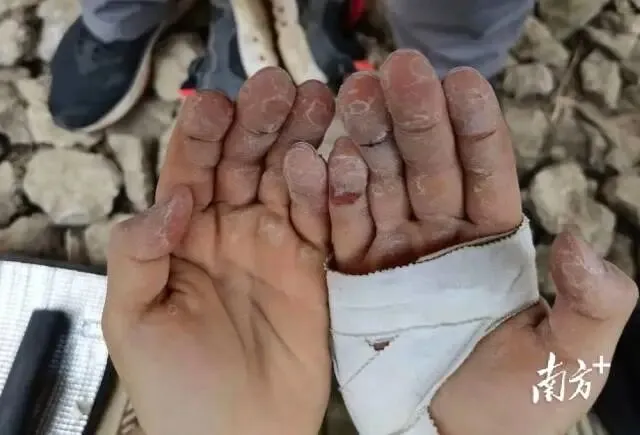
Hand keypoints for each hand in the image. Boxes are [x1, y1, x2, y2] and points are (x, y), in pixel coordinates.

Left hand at [102, 69, 334, 434]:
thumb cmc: (174, 387)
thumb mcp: (132, 320)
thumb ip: (139, 254)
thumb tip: (174, 200)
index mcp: (181, 237)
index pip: (190, 169)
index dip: (202, 134)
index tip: (217, 103)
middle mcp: (229, 231)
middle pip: (245, 162)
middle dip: (261, 123)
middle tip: (280, 85)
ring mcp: (275, 246)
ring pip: (289, 180)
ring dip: (302, 140)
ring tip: (320, 100)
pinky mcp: (314, 267)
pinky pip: (325, 221)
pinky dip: (333, 190)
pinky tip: (340, 158)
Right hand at [327, 49, 637, 434]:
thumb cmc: (519, 406)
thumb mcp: (572, 359)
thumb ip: (592, 303)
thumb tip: (584, 244)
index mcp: (493, 240)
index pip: (484, 171)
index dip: (474, 126)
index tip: (460, 81)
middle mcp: (440, 235)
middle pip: (426, 165)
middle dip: (412, 117)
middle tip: (396, 70)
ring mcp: (394, 252)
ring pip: (378, 185)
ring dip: (365, 140)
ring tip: (352, 95)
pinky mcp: (354, 275)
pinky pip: (339, 229)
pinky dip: (327, 195)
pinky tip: (318, 158)